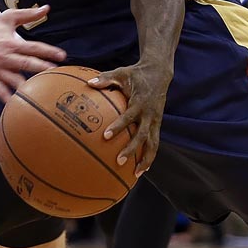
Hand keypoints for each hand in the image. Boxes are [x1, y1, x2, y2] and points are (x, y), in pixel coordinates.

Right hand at [0, 6, 65, 101]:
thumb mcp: (8, 18)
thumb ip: (28, 14)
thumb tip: (46, 9)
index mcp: (12, 43)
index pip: (34, 47)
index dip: (49, 51)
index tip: (62, 56)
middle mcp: (6, 57)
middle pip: (27, 63)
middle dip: (42, 68)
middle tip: (56, 72)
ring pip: (15, 80)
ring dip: (28, 86)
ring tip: (41, 91)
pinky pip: (0, 91)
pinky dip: (9, 98)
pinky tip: (18, 104)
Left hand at [89, 61, 171, 175]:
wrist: (159, 73)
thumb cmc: (136, 73)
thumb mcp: (121, 73)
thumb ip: (105, 78)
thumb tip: (88, 83)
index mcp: (140, 102)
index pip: (128, 117)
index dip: (118, 126)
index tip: (106, 136)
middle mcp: (150, 114)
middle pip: (142, 135)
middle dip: (131, 149)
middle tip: (119, 160)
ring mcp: (156, 120)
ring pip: (153, 143)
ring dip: (146, 159)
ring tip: (136, 174)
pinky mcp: (158, 124)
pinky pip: (155, 142)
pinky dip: (150, 155)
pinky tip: (142, 168)